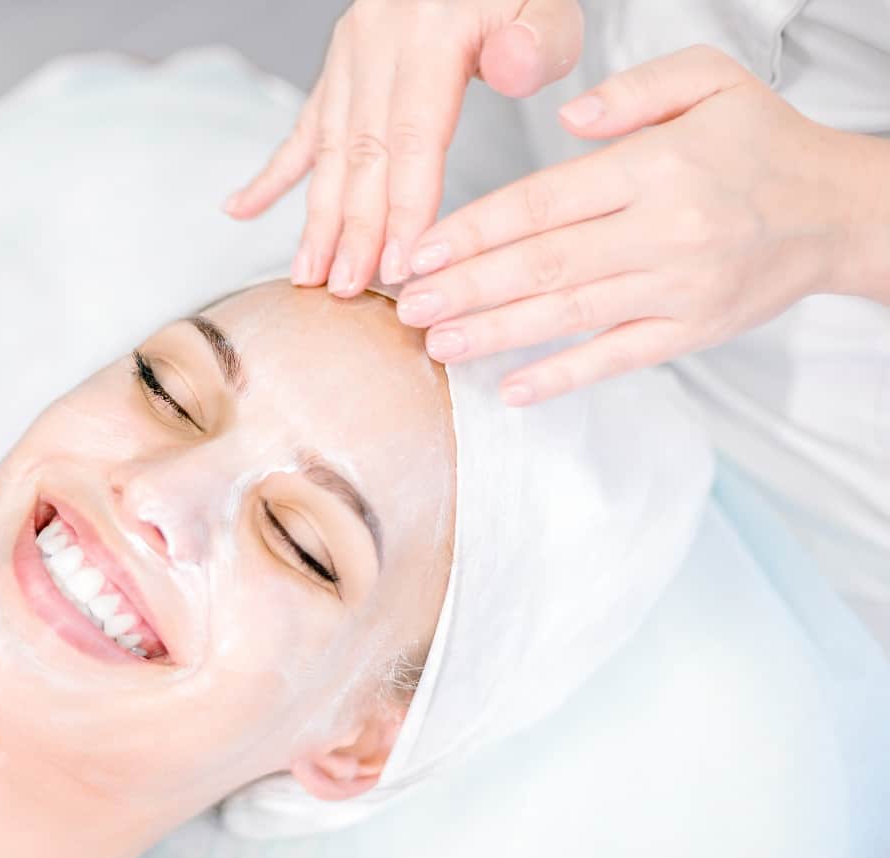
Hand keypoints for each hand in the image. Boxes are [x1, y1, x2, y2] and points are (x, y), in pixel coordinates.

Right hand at [222, 0, 583, 295]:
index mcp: (431, 28)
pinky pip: (304, 125)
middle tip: (345, 288)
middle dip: (352, 228)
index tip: (397, 267)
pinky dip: (273, 174)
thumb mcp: (550, 3)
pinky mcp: (339, 63)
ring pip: (330, 148)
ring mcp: (351, 52)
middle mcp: (379, 39)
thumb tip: (507, 72)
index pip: (414, 135)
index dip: (403, 207)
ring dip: (317, 216)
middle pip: (363, 151)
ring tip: (308, 275)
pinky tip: (238, 209)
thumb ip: (537, 41)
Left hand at [398, 44, 866, 405]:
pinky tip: (512, 390)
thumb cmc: (759, 143)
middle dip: (467, 289)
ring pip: (570, 315)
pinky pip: (618, 360)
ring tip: (436, 344)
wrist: (837, 211)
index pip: (544, 202)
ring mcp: (676, 289)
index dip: (475, 230)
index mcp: (655, 168)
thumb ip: (634, 92)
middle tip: (406, 308)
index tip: (421, 252)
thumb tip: (567, 117)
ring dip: (496, 334)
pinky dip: (564, 377)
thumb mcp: (710, 81)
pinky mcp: (690, 332)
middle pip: (545, 265)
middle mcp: (663, 232)